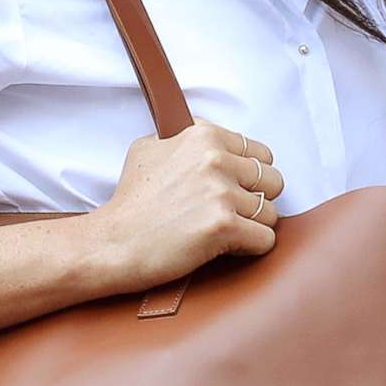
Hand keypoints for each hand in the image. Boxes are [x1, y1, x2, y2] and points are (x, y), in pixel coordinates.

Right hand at [85, 120, 284, 292]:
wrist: (111, 243)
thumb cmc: (129, 202)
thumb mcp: (148, 148)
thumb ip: (185, 138)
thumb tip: (208, 138)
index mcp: (204, 136)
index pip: (261, 153)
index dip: (250, 176)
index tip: (232, 189)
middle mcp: (215, 159)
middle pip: (273, 181)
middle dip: (256, 200)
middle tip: (229, 213)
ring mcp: (220, 192)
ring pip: (271, 213)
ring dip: (252, 227)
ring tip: (222, 232)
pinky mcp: (223, 226)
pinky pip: (265, 239)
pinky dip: (251, 248)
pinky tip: (226, 247)